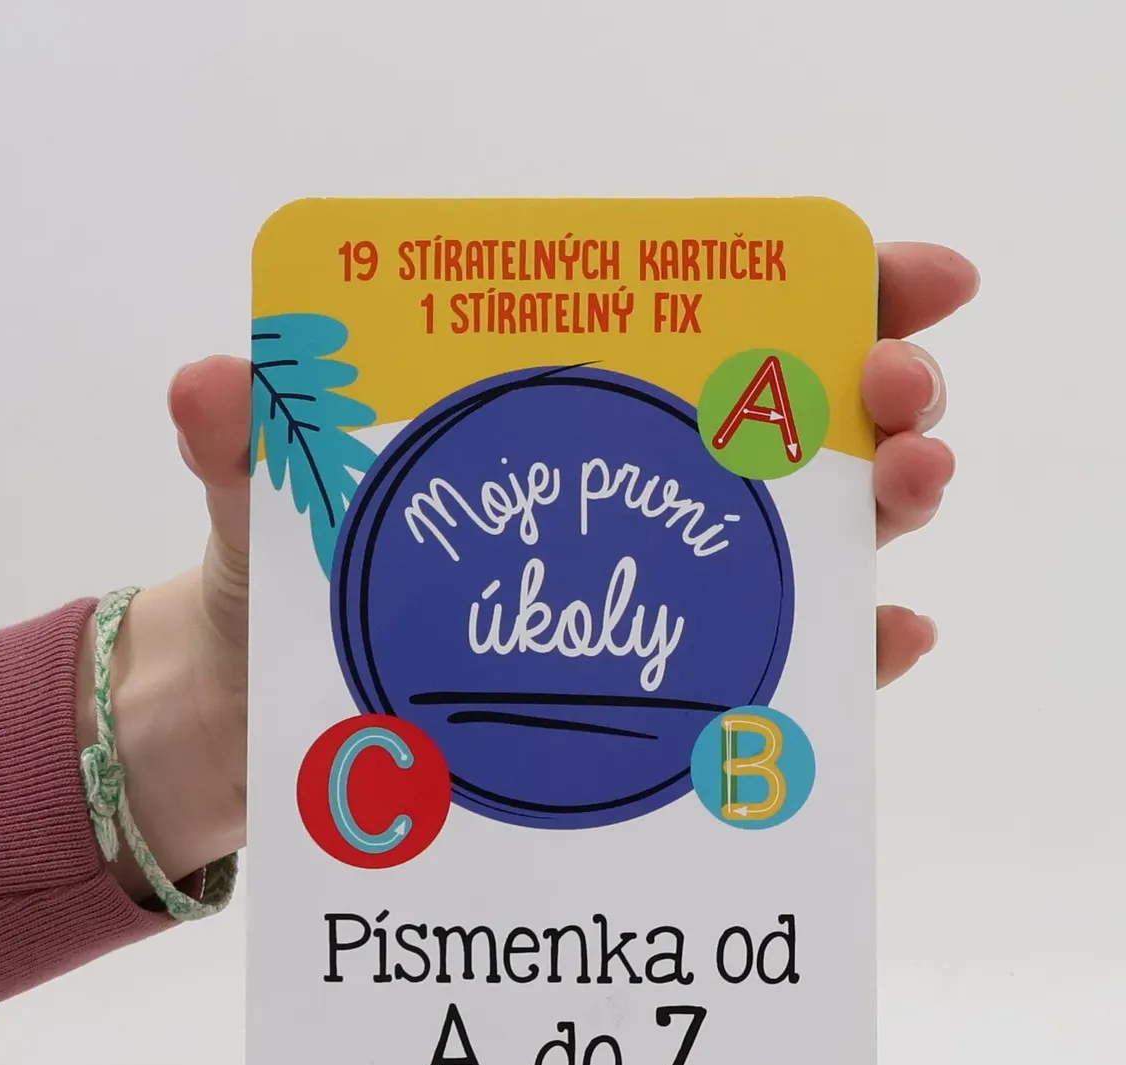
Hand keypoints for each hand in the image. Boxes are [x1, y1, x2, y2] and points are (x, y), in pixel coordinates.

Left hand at [93, 236, 975, 897]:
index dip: (832, 285)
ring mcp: (655, 602)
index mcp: (559, 410)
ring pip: (809, 542)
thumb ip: (244, 447)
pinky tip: (890, 645)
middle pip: (797, 424)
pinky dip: (850, 664)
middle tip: (900, 401)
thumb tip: (213, 385)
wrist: (264, 730)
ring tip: (912, 492)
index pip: (717, 322)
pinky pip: (775, 680)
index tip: (903, 274)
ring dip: (887, 510)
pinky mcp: (660, 706)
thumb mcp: (259, 507)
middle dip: (879, 393)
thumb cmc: (276, 594)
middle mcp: (631, 494)